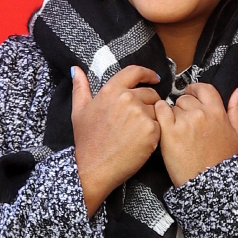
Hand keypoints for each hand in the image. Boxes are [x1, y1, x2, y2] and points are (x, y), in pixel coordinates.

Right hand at [72, 64, 162, 216]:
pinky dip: (155, 133)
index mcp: (111, 90)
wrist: (94, 168)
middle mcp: (127, 98)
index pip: (135, 72)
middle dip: (148, 103)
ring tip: (137, 134)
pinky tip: (141, 142)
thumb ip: (80, 87)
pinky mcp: (152, 130)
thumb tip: (75, 69)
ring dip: (152, 119)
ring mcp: (141, 114)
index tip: (154, 78)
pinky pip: (161, 126)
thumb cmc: (86, 141)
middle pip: (150, 93)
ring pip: (157, 110)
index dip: (147, 73)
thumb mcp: (78, 111)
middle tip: (138, 120)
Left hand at [156, 82, 237, 186]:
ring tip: (177, 131)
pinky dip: (159, 113)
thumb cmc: (224, 161)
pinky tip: (163, 124)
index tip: (191, 96)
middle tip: (185, 123)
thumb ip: (237, 109)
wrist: (210, 183)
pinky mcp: (169, 131)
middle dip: (184, 107)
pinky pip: (160, 110)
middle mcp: (201, 113)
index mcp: (217, 112)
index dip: (196, 91)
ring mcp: (184, 121)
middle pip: (186, 98)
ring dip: (172, 114)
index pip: (204, 89)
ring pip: (172, 105)